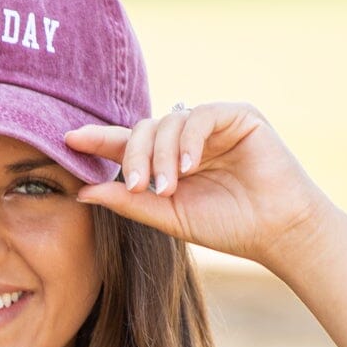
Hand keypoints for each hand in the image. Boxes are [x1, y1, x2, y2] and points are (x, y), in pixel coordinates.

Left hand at [64, 101, 331, 266]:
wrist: (277, 230)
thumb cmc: (229, 226)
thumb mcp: (170, 217)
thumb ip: (129, 202)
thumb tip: (82, 192)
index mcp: (170, 161)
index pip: (129, 142)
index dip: (99, 138)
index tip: (69, 139)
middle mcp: (188, 138)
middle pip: (145, 128)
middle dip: (134, 155)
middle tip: (134, 185)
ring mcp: (212, 124)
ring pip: (169, 122)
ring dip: (162, 155)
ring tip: (168, 187)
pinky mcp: (237, 115)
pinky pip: (200, 116)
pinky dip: (189, 141)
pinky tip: (188, 167)